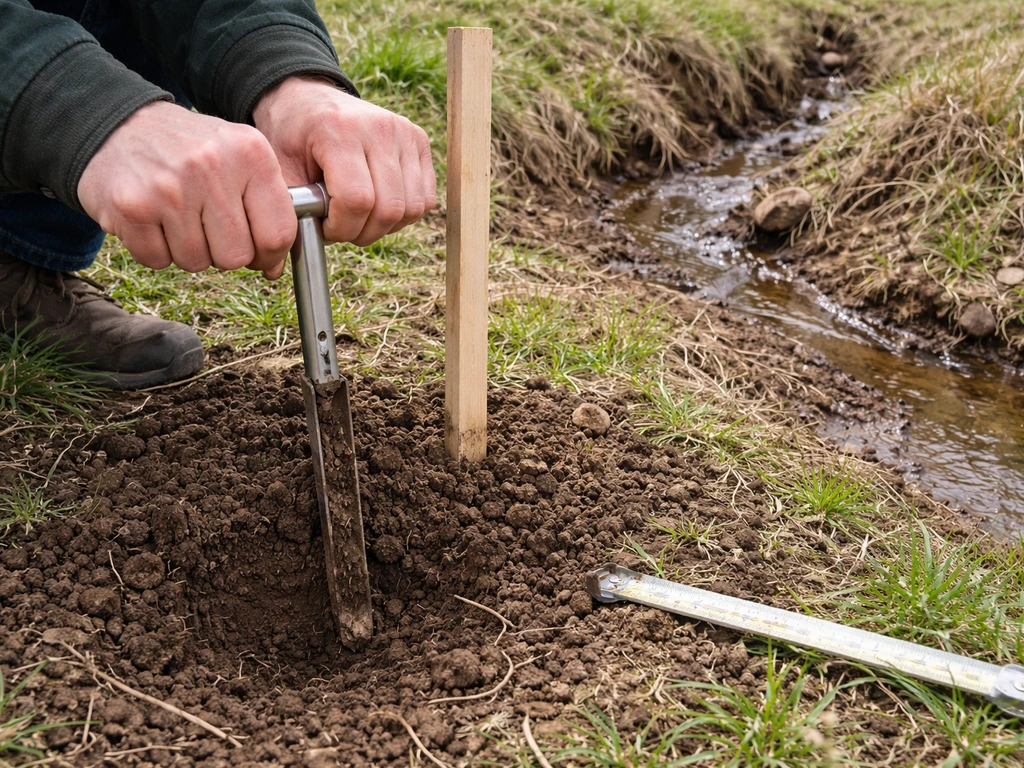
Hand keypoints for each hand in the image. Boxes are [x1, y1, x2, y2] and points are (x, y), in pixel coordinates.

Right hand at [78, 101, 296, 278]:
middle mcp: (211, 166)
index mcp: (251, 153)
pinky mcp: (132, 206)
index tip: (257, 251)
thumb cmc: (191, 152)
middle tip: (206, 224)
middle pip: (236, 257)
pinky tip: (152, 218)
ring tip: (177, 215)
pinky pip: (158, 260)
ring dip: (188, 250)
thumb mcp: (240, 161)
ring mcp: (169, 187)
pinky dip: (154, 249)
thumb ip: (268, 210)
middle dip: (223, 251)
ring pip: (196, 262)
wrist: (119, 124)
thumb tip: (274, 270)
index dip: (269, 254)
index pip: (278, 233)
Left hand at [252, 76, 436, 245]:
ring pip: (412, 208)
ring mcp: (404, 132)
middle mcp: (378, 127)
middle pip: (389, 208)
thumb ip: (292, 205)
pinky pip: (426, 199)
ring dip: (386, 226)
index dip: (342, 228)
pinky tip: (380, 205)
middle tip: (343, 226)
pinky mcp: (419, 140)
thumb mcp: (280, 167)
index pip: (357, 200)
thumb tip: (300, 246)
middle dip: (364, 232)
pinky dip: (404, 214)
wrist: (309, 98)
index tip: (326, 226)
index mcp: (338, 131)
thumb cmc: (291, 137)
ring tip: (361, 215)